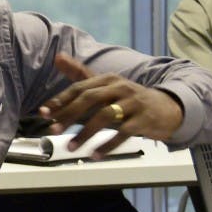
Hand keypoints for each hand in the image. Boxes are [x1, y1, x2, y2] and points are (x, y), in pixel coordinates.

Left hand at [38, 53, 182, 157]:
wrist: (167, 108)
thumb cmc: (129, 98)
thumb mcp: (106, 84)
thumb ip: (80, 74)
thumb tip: (57, 57)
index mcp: (107, 79)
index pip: (79, 88)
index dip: (60, 100)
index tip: (43, 113)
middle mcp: (120, 87)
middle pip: (90, 99)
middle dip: (69, 115)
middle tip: (52, 130)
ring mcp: (133, 103)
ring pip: (105, 116)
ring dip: (85, 134)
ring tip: (71, 147)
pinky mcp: (144, 120)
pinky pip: (123, 133)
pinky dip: (107, 145)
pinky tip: (95, 155)